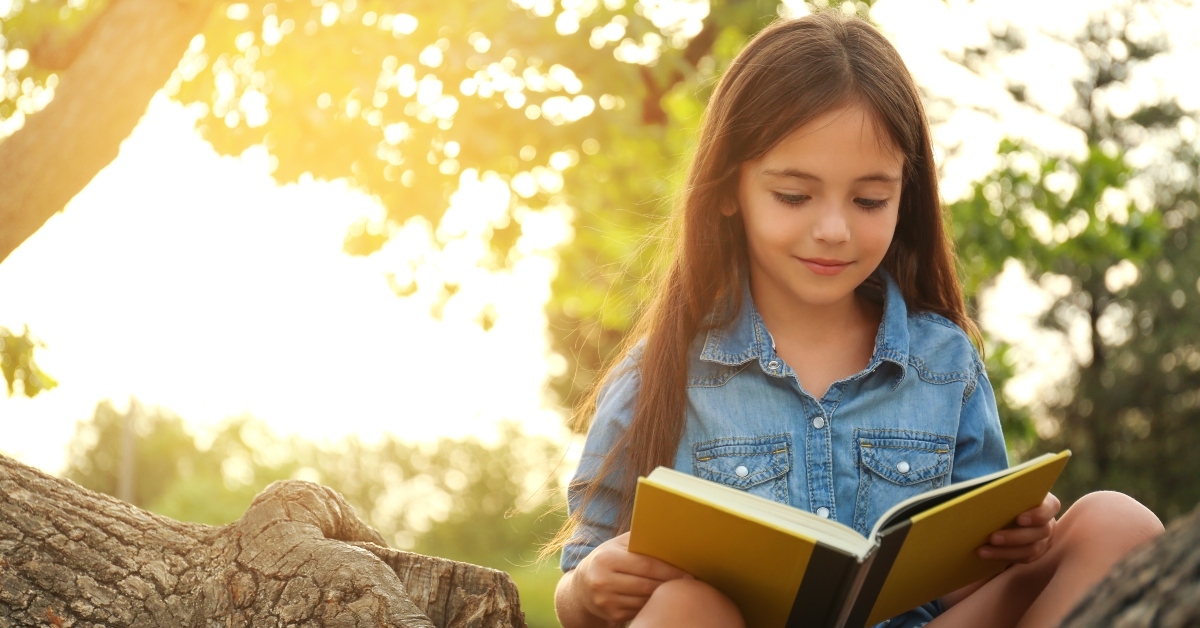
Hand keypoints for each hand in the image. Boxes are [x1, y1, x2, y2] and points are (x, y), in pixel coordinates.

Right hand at [574, 532, 693, 621]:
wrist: (582, 587)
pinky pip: (640, 609)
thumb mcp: (617, 545)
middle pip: (648, 584)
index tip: (688, 571)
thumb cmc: (607, 559)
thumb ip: (639, 540)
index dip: (670, 569)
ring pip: (646, 599)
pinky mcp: (612, 614)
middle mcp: (603, 580)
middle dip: (671, 583)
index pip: (646, 565)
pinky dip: (653, 604)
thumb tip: (669, 534)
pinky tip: (661, 598)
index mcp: (606, 558)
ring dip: (664, 595)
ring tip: (679, 589)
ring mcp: (606, 600)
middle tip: (691, 581)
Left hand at [977, 492, 1060, 563]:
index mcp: (1046, 502)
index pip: (1051, 507)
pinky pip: (1024, 558)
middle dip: (1014, 536)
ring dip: (1006, 551)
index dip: (1038, 514)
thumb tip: (980, 486)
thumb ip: (1004, 489)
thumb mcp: (1007, 489)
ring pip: (1031, 549)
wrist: (1006, 509)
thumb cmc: (1006, 495)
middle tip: (992, 537)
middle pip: (1040, 532)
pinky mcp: (1036, 551)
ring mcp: (1044, 539)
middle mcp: (1049, 522)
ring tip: (983, 550)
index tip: (1019, 519)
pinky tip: (986, 554)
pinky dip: (1004, 557)